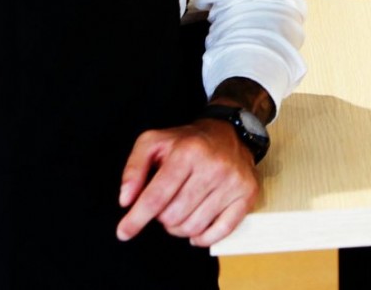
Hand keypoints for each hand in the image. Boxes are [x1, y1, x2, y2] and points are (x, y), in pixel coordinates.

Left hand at [117, 117, 260, 247]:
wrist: (229, 133)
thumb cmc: (188, 142)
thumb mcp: (153, 142)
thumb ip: (133, 169)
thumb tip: (126, 200)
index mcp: (188, 152)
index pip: (157, 196)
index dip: (137, 218)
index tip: (124, 232)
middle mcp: (213, 166)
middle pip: (174, 216)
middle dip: (162, 216)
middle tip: (167, 203)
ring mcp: (233, 182)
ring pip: (193, 227)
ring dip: (180, 226)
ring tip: (182, 209)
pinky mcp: (247, 194)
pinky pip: (220, 233)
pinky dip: (203, 237)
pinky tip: (197, 226)